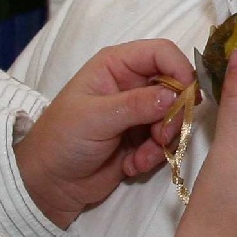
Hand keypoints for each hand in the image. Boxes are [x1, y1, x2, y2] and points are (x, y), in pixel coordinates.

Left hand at [17, 38, 196, 227]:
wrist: (49, 183)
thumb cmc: (62, 139)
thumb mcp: (95, 118)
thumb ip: (136, 105)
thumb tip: (175, 96)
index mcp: (116, 65)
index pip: (161, 53)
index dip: (180, 70)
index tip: (188, 98)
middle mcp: (131, 84)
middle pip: (175, 87)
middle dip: (174, 115)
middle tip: (161, 136)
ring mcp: (138, 113)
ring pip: (174, 118)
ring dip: (163, 140)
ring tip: (141, 157)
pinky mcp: (142, 139)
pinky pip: (165, 143)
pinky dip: (154, 156)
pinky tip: (132, 166)